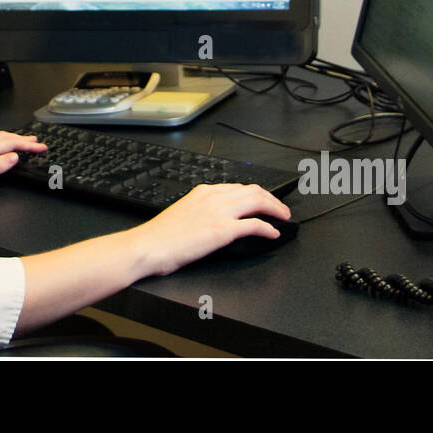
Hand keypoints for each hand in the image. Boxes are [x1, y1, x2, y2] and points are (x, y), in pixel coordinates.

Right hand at [131, 184, 291, 276]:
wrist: (148, 246)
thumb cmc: (160, 236)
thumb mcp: (183, 212)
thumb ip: (201, 209)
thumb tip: (215, 218)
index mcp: (203, 192)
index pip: (238, 186)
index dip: (256, 193)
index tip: (264, 200)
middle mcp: (213, 197)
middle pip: (253, 190)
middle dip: (272, 199)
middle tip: (282, 209)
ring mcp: (219, 212)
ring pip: (257, 201)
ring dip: (275, 209)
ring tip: (283, 217)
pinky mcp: (222, 230)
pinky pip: (254, 225)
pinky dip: (268, 227)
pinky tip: (273, 233)